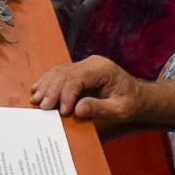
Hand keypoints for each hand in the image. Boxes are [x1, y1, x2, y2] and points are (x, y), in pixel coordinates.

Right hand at [30, 57, 145, 121]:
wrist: (138, 97)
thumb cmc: (131, 103)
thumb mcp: (120, 110)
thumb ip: (100, 109)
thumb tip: (78, 109)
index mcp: (102, 69)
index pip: (77, 78)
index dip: (67, 94)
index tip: (62, 111)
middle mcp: (91, 63)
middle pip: (65, 73)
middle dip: (52, 90)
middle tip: (43, 106)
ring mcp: (84, 66)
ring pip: (59, 72)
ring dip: (46, 86)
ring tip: (36, 100)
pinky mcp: (79, 72)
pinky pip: (60, 74)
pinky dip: (48, 82)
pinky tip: (38, 90)